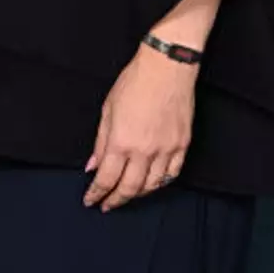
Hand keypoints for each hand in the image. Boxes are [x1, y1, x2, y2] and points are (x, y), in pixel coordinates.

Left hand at [83, 42, 196, 209]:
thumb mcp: (107, 110)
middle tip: (107, 205)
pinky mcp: (182, 145)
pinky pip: (172, 174)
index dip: (96, 193)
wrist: (167, 67)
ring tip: (127, 194)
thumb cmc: (135, 82)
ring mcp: (166, 149)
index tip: (91, 200)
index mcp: (121, 142)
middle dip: (116, 200)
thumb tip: (93, 166)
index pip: (106, 178)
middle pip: (129, 188)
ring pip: (152, 185)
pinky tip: (152, 183)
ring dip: (137, 194)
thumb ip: (101, 143)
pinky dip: (160, 183)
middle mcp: (144, 151)